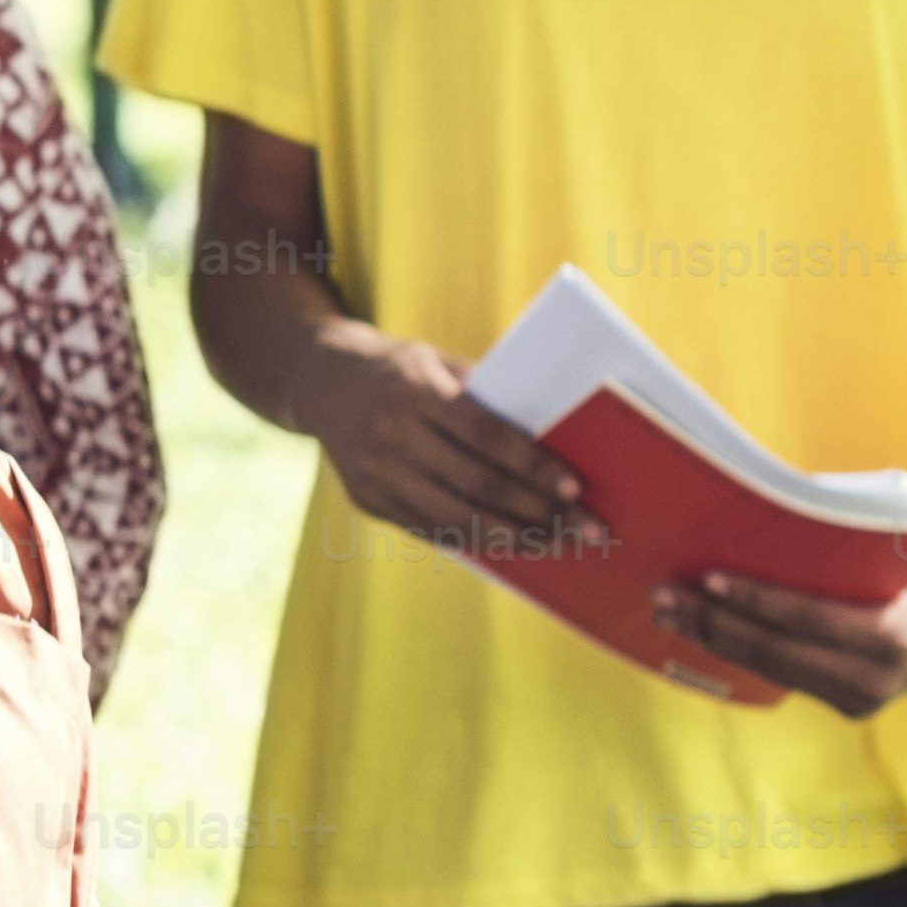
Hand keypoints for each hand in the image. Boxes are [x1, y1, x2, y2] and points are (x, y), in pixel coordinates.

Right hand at [286, 320, 596, 560]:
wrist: (320, 381)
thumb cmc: (400, 369)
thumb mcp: (439, 362)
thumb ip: (486, 396)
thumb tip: (553, 438)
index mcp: (413, 392)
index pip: (485, 436)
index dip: (532, 466)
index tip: (575, 487)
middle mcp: (389, 435)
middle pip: (476, 485)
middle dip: (538, 512)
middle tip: (585, 528)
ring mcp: (373, 473)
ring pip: (454, 519)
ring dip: (513, 537)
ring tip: (555, 543)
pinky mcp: (366, 500)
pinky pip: (430, 530)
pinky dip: (475, 541)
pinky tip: (510, 542)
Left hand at [654, 538, 906, 718]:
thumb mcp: (903, 547)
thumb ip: (849, 545)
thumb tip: (771, 515)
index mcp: (895, 633)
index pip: (808, 619)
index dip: (754, 601)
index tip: (709, 579)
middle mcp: (876, 677)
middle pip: (776, 650)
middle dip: (713, 622)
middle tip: (664, 594)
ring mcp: (862, 697)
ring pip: (771, 669)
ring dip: (713, 640)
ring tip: (668, 613)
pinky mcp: (850, 704)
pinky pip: (784, 676)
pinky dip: (741, 653)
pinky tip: (703, 632)